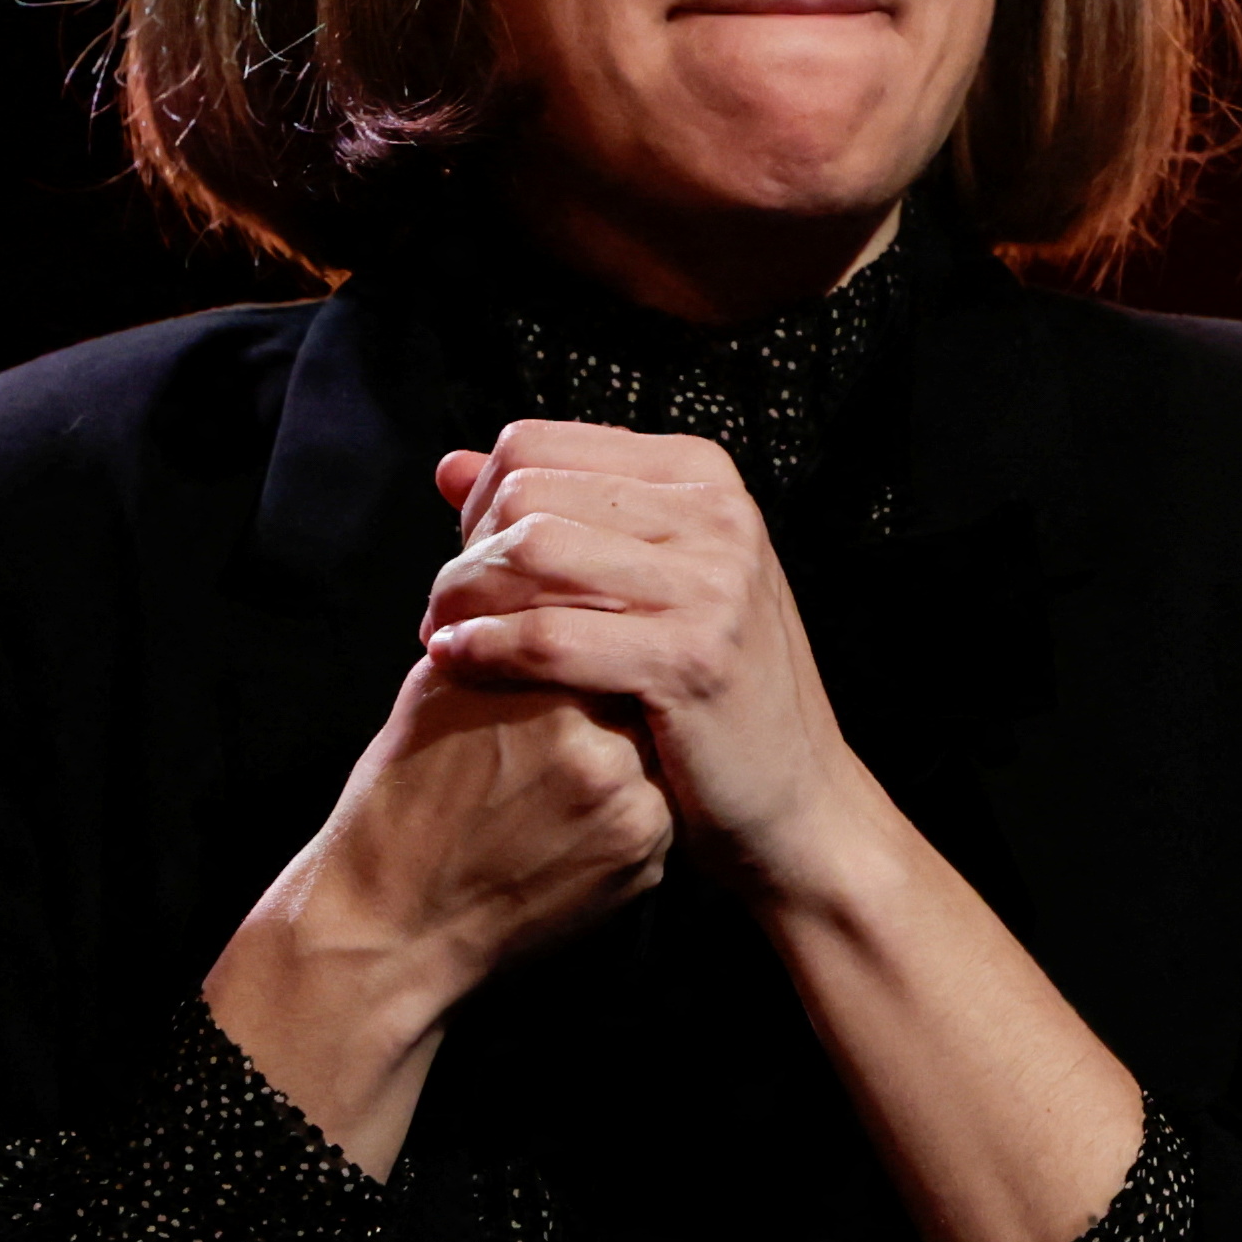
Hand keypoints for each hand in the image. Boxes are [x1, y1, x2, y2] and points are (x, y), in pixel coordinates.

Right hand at [205, 651, 672, 1173]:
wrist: (395, 919)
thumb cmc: (405, 797)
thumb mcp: (440, 686)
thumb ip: (502, 623)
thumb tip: (545, 567)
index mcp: (544, 691)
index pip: (609, 628)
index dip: (590, 636)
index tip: (566, 657)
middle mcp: (599, 748)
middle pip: (644, 684)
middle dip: (614, 691)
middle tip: (564, 722)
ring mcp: (631, 810)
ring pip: (658, 747)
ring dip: (627, 747)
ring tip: (560, 775)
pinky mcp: (646, 862)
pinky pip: (662, 807)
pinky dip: (629, 804)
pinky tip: (571, 819)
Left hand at [419, 423, 868, 905]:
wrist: (796, 796)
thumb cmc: (707, 687)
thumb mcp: (644, 579)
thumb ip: (554, 517)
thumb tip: (448, 466)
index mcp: (701, 477)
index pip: (535, 445)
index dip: (476, 501)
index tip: (466, 561)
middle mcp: (717, 514)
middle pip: (525, 493)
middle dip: (463, 554)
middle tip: (445, 611)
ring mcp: (713, 584)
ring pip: (530, 552)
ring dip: (463, 597)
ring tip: (445, 637)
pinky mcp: (692, 658)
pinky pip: (548, 634)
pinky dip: (487, 647)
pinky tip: (457, 662)